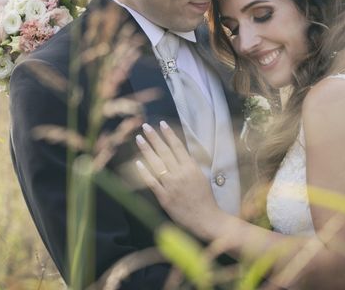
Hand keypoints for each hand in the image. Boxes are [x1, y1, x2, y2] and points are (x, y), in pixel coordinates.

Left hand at [135, 121, 220, 236]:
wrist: (207, 219)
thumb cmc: (206, 199)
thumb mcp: (202, 176)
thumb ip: (191, 164)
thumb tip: (181, 152)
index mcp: (191, 167)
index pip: (177, 146)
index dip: (169, 134)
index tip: (161, 123)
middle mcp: (180, 174)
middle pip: (164, 151)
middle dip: (154, 137)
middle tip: (145, 126)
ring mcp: (171, 185)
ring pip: (156, 163)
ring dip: (146, 150)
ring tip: (139, 138)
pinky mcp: (164, 197)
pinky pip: (151, 182)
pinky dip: (144, 172)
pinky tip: (137, 162)